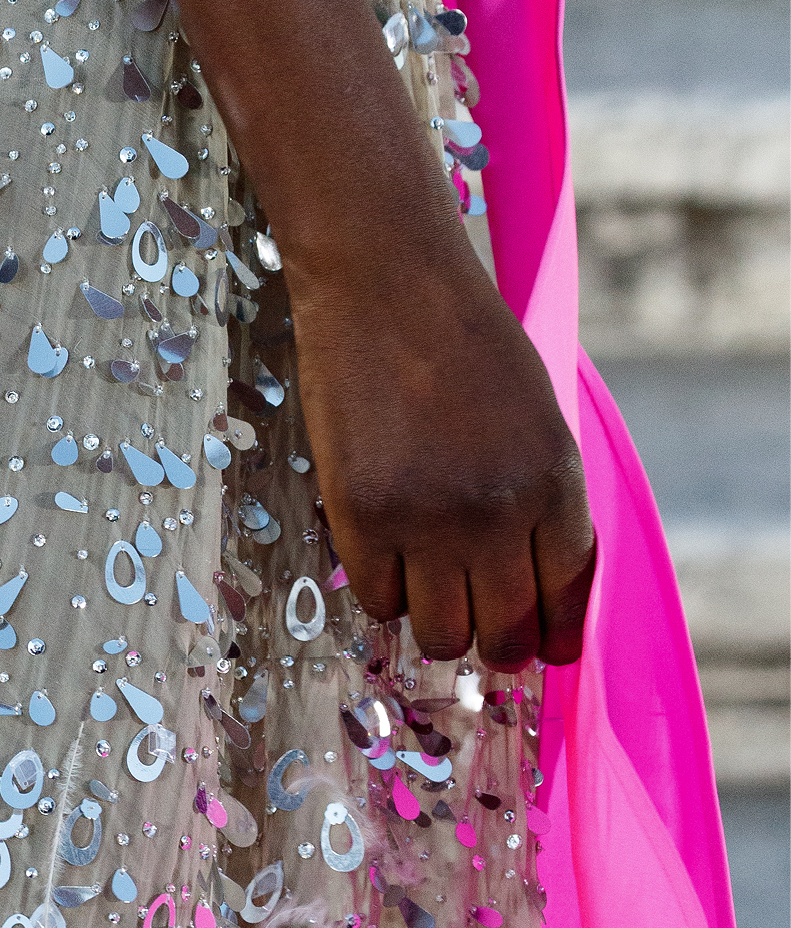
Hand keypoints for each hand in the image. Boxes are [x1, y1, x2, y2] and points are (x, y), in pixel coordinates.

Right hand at [288, 241, 594, 669]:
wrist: (385, 278)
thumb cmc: (461, 337)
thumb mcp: (535, 417)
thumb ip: (540, 500)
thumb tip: (533, 592)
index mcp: (555, 483)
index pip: (566, 600)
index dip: (552, 636)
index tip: (540, 648)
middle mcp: (499, 514)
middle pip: (504, 634)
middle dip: (493, 639)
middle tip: (474, 623)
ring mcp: (428, 519)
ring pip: (440, 633)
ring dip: (434, 618)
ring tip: (422, 579)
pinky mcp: (362, 515)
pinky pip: (377, 598)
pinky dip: (382, 588)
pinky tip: (382, 550)